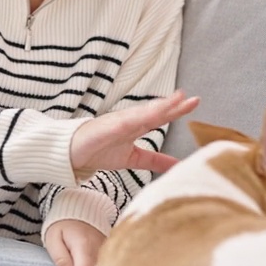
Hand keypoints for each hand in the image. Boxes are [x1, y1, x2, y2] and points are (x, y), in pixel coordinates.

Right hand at [70, 90, 199, 175]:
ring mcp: (117, 123)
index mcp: (136, 126)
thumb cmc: (99, 151)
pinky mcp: (105, 128)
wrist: (71, 153)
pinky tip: (147, 116)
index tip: (195, 102)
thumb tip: (177, 166)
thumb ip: (155, 161)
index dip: (177, 109)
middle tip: (193, 99)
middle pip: (154, 111)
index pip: (160, 116)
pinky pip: (122, 123)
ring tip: (174, 101)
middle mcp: (129, 121)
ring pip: (141, 113)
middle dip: (173, 105)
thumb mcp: (133, 159)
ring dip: (158, 107)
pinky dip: (134, 119)